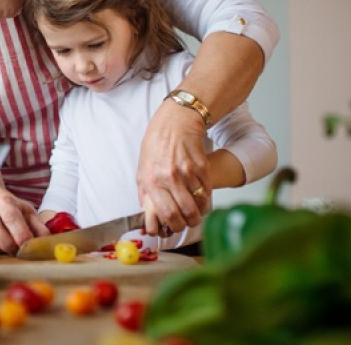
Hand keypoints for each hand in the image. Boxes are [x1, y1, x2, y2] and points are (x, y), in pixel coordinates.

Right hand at [0, 180, 49, 253]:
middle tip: (17, 252)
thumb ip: (38, 226)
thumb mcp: (27, 212)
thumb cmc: (11, 209)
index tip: (27, 245)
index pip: (11, 215)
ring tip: (3, 250)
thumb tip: (46, 241)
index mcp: (5, 203)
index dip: (19, 232)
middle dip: (7, 243)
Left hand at [137, 99, 211, 235]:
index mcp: (152, 181)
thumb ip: (145, 193)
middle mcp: (169, 178)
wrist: (174, 123)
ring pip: (199, 204)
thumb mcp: (142, 169)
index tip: (175, 227)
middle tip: (188, 223)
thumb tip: (149, 215)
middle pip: (184, 213)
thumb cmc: (156, 145)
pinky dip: (205, 199)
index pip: (166, 214)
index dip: (173, 225)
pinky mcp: (202, 167)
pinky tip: (201, 198)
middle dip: (188, 223)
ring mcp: (187, 172)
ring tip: (196, 213)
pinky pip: (207, 191)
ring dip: (199, 213)